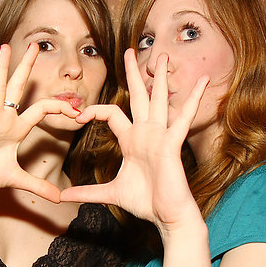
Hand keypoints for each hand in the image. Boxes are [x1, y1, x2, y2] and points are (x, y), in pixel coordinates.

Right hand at [0, 43, 79, 202]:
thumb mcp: (16, 179)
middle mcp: (3, 118)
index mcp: (16, 128)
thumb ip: (38, 186)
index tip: (78, 111)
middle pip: (18, 88)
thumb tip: (58, 198)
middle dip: (27, 67)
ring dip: (1, 69)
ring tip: (5, 48)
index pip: (42, 110)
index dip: (60, 108)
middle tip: (35, 45)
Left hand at [60, 49, 208, 231]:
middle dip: (134, 73)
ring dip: (160, 77)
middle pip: (139, 96)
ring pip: (159, 99)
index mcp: (132, 140)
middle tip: (130, 51)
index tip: (78, 117)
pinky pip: (184, 117)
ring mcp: (161, 136)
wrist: (167, 215)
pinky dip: (193, 98)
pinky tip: (202, 80)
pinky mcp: (172, 143)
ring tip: (163, 56)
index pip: (111, 114)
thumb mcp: (109, 194)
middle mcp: (146, 133)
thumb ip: (86, 192)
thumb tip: (62, 196)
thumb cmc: (145, 202)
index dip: (94, 112)